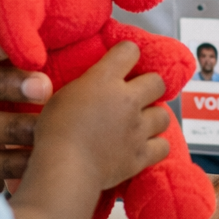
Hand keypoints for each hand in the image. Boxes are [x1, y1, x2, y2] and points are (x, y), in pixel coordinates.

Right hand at [34, 42, 170, 191]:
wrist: (64, 167)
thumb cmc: (54, 131)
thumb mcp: (62, 96)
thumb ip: (84, 88)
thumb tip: (91, 88)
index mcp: (104, 79)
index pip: (129, 51)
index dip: (128, 54)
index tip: (123, 61)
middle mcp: (127, 100)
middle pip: (157, 82)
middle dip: (149, 87)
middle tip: (137, 96)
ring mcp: (137, 128)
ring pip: (164, 115)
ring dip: (154, 117)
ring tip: (141, 123)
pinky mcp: (140, 155)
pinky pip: (163, 147)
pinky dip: (156, 147)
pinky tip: (144, 147)